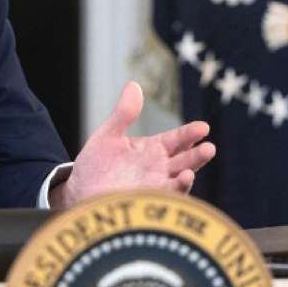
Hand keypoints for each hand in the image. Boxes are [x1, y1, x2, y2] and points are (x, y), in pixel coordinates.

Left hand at [53, 82, 214, 207]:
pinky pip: (166, 197)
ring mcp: (155, 186)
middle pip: (185, 159)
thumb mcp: (108, 136)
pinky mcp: (148, 202)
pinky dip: (175, 191)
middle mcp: (159, 168)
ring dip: (190, 173)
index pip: (177, 139)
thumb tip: (134, 85)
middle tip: (209, 148)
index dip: (190, 133)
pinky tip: (181, 181)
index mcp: (152, 150)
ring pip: (180, 179)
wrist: (78, 194)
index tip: (203, 127)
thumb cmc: (93, 166)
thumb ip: (123, 114)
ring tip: (191, 170)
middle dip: (198, 154)